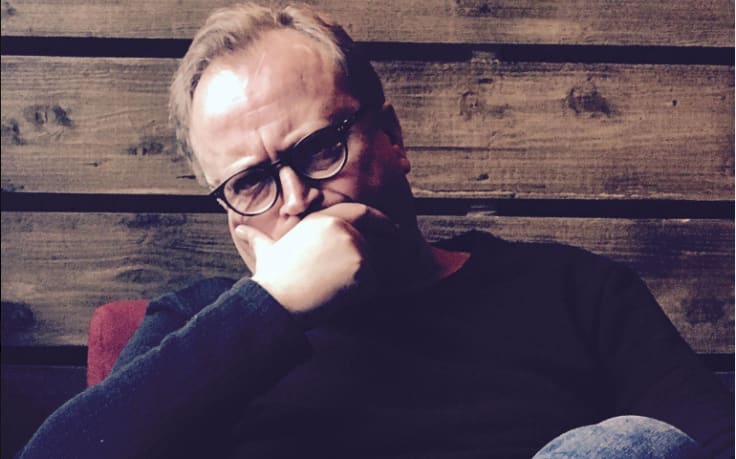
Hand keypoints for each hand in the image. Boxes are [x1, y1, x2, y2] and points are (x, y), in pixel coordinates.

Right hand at [233, 203, 398, 320]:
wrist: (277, 300)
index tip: (394, 229)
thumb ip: (258, 238)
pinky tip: (336, 296)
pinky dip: (360, 295)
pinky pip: (372, 286)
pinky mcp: (362, 270)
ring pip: (370, 269)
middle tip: (337, 281)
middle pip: (366, 249)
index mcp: (323, 220)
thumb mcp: (266, 250)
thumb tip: (240, 231)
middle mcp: (342, 229)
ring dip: (356, 283)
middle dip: (358, 266)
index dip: (381, 221)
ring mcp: (355, 248)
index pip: (362, 213)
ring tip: (327, 288)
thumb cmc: (273, 278)